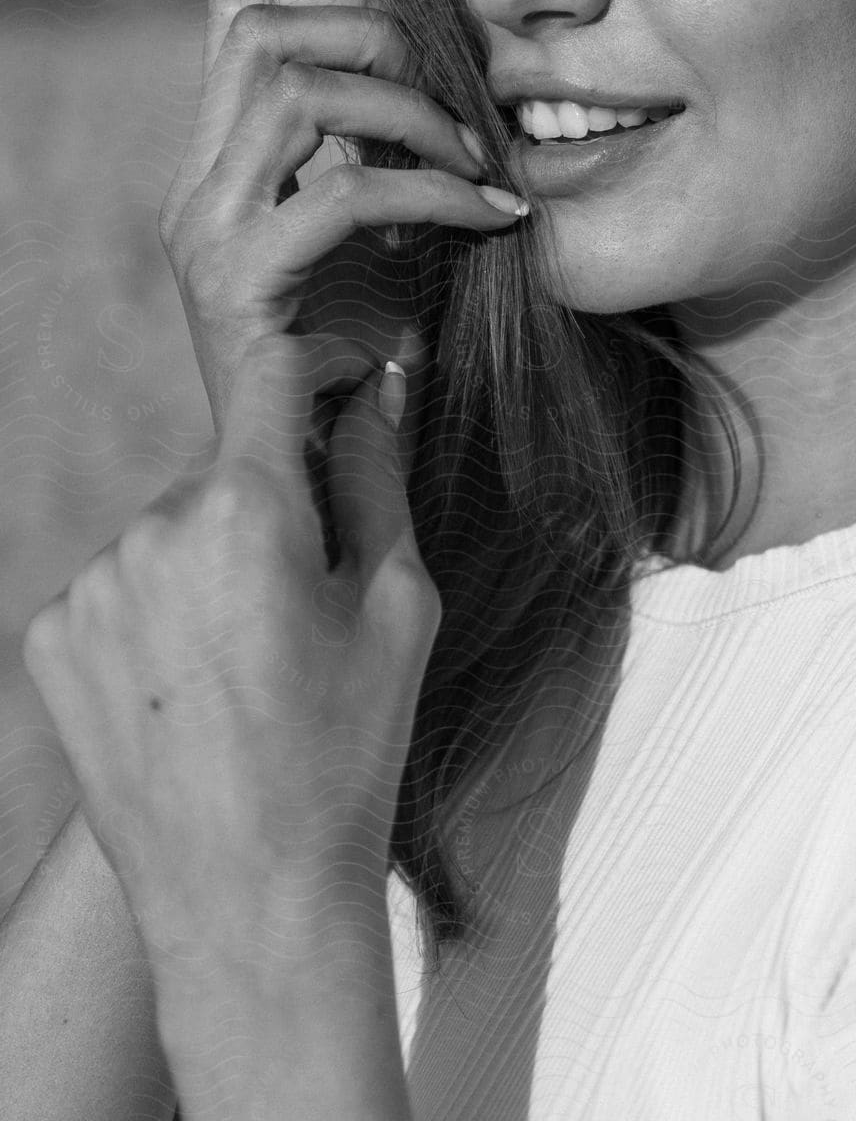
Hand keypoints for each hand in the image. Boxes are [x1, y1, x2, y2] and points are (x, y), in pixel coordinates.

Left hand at [20, 330, 437, 998]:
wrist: (250, 896)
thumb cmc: (345, 754)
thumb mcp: (398, 606)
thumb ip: (379, 478)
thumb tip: (375, 392)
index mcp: (247, 510)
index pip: (273, 371)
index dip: (320, 366)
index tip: (346, 384)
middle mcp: (151, 530)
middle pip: (225, 468)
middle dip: (270, 503)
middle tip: (307, 596)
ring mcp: (90, 588)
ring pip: (169, 529)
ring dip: (209, 560)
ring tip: (246, 659)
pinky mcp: (49, 640)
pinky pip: (118, 585)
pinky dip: (156, 610)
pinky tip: (191, 683)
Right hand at [159, 0, 525, 430]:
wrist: (312, 469)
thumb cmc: (352, 349)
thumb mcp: (361, 231)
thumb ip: (363, 152)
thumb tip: (422, 68)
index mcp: (214, 166)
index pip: (241, 20)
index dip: (335, 2)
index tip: (422, 43)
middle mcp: (196, 189)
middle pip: (257, 32)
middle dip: (376, 38)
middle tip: (458, 95)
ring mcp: (210, 234)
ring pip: (297, 95)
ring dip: (412, 112)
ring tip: (479, 161)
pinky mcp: (244, 285)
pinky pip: (346, 195)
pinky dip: (435, 192)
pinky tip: (490, 217)